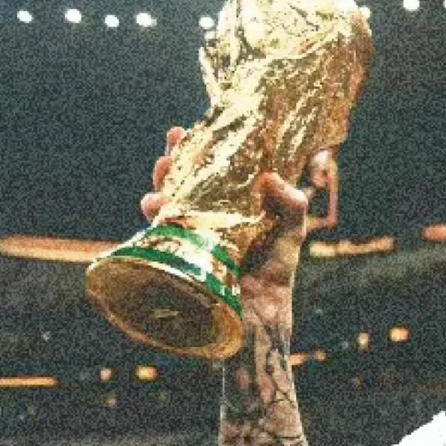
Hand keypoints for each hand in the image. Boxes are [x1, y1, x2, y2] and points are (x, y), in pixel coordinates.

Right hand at [140, 127, 307, 311]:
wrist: (259, 315)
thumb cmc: (276, 271)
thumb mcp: (291, 232)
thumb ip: (291, 204)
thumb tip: (269, 177)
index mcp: (232, 203)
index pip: (213, 168)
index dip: (200, 148)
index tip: (191, 130)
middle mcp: (208, 213)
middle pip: (184, 179)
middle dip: (174, 159)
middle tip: (173, 144)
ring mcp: (191, 232)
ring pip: (167, 199)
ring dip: (161, 182)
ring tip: (162, 171)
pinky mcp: (179, 253)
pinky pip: (159, 228)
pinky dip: (154, 214)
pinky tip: (155, 206)